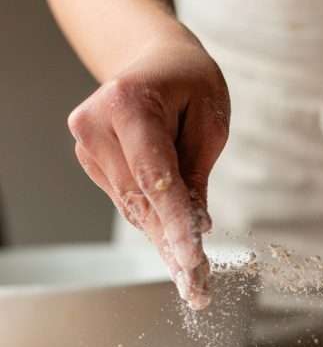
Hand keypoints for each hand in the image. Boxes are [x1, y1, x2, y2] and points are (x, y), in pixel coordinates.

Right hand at [68, 25, 228, 307]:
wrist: (153, 59)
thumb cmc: (189, 81)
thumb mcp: (210, 117)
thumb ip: (197, 170)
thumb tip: (195, 226)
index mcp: (128, 103)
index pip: (155, 175)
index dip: (176, 222)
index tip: (192, 259)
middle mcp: (97, 125)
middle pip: (141, 199)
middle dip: (174, 245)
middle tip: (199, 288)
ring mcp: (89, 145)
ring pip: (133, 208)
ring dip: (165, 244)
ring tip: (194, 283)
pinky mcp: (91, 161)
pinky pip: (130, 202)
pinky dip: (155, 227)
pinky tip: (176, 255)